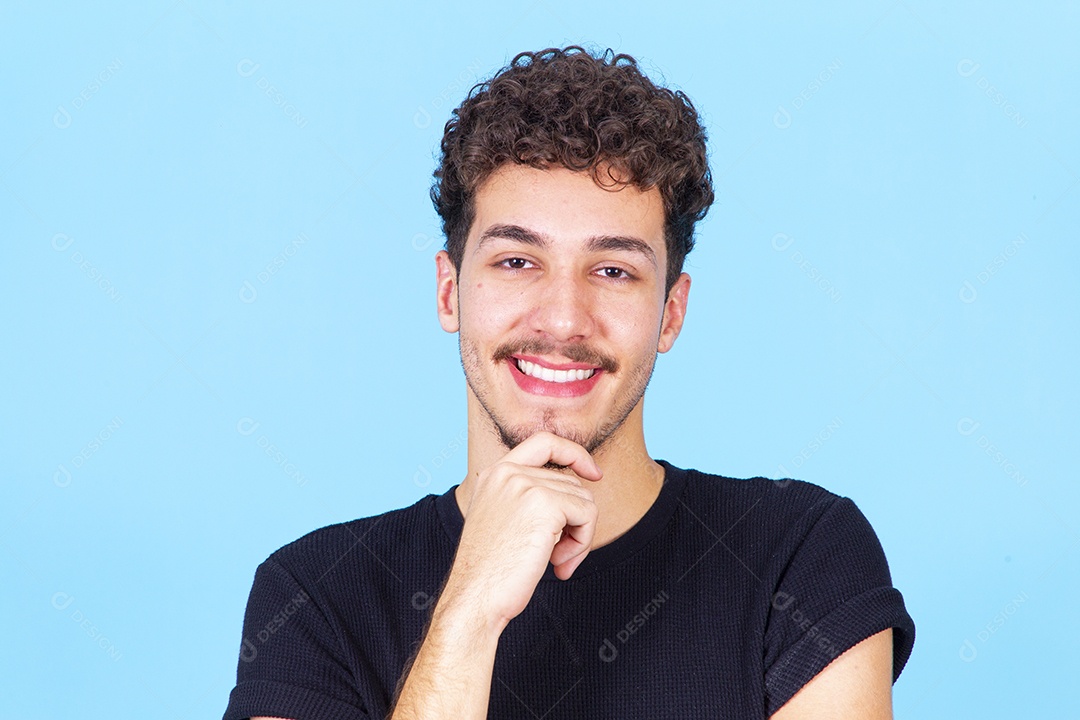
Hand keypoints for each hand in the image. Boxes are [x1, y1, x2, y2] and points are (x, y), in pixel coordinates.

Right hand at [443, 432, 602, 629]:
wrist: (474, 597)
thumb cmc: (490, 570)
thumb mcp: (504, 520)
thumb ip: (530, 498)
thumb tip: (581, 492)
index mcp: (495, 473)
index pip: (544, 441)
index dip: (574, 452)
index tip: (594, 473)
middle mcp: (509, 472)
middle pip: (571, 482)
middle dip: (574, 520)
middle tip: (558, 555)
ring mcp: (526, 485)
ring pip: (583, 500)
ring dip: (579, 536)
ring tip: (556, 561)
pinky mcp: (545, 503)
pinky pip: (588, 515)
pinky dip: (583, 543)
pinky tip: (559, 564)